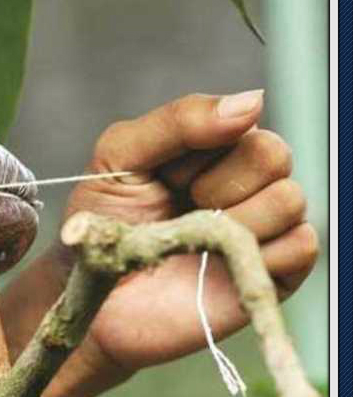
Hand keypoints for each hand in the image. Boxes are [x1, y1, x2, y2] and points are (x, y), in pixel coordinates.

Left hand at [64, 91, 317, 372]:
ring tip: (195, 242)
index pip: (241, 120)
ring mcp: (260, 227)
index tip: (162, 177)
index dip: (198, 151)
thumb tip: (254, 100)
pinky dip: (258, 256)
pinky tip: (217, 267)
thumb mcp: (120, 156)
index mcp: (209, 148)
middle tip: (182, 207)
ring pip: (290, 200)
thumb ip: (179, 120)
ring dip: (236, 222)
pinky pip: (301, 246)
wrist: (95, 295)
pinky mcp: (272, 273)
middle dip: (219, 183)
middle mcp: (242, 183)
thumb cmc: (102, 223)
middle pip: (274, 155)